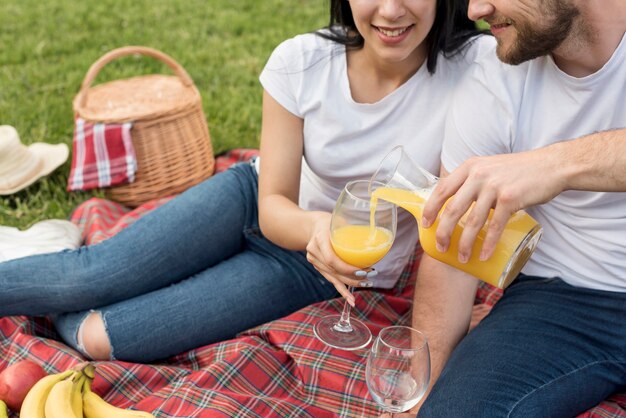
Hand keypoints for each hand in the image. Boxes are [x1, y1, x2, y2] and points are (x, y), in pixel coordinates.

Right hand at [305, 213, 374, 305]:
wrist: (312, 226)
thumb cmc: (330, 222)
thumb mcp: (339, 221)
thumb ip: (352, 230)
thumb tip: (376, 238)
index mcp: (319, 239)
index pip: (331, 260)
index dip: (347, 268)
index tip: (363, 270)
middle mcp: (314, 252)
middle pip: (334, 271)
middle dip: (354, 277)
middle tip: (371, 276)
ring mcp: (314, 261)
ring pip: (334, 277)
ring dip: (352, 283)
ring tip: (367, 284)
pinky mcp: (318, 268)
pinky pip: (332, 281)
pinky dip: (343, 291)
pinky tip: (352, 300)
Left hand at [422, 149, 563, 261]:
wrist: (552, 165)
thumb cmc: (519, 170)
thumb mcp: (489, 167)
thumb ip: (474, 180)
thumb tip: (457, 204)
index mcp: (469, 167)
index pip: (442, 189)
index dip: (431, 208)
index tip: (425, 224)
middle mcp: (478, 175)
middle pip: (453, 209)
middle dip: (443, 232)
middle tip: (441, 247)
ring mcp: (493, 187)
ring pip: (472, 221)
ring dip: (465, 243)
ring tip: (462, 257)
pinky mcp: (509, 199)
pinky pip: (494, 227)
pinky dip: (488, 244)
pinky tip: (484, 256)